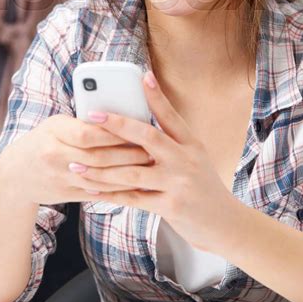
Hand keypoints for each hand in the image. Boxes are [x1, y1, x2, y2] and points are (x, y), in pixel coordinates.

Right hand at [4, 113, 152, 206]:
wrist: (16, 174)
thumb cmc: (43, 140)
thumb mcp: (57, 124)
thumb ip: (82, 122)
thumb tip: (118, 116)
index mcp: (53, 131)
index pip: (87, 132)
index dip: (113, 132)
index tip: (136, 129)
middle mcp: (54, 155)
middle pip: (97, 156)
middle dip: (127, 154)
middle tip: (151, 150)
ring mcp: (59, 177)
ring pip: (99, 177)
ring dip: (126, 174)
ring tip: (148, 167)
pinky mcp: (65, 194)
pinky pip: (95, 193)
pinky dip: (116, 189)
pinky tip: (134, 185)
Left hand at [77, 71, 237, 253]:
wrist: (226, 224)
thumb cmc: (204, 188)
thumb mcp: (194, 159)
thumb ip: (171, 144)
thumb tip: (139, 128)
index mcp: (191, 144)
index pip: (171, 116)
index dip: (157, 96)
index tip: (143, 77)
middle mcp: (185, 160)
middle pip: (148, 136)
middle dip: (117, 125)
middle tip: (92, 116)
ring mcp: (178, 183)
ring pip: (132, 172)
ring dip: (100, 168)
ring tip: (76, 163)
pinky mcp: (171, 206)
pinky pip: (133, 198)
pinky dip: (109, 194)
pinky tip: (91, 189)